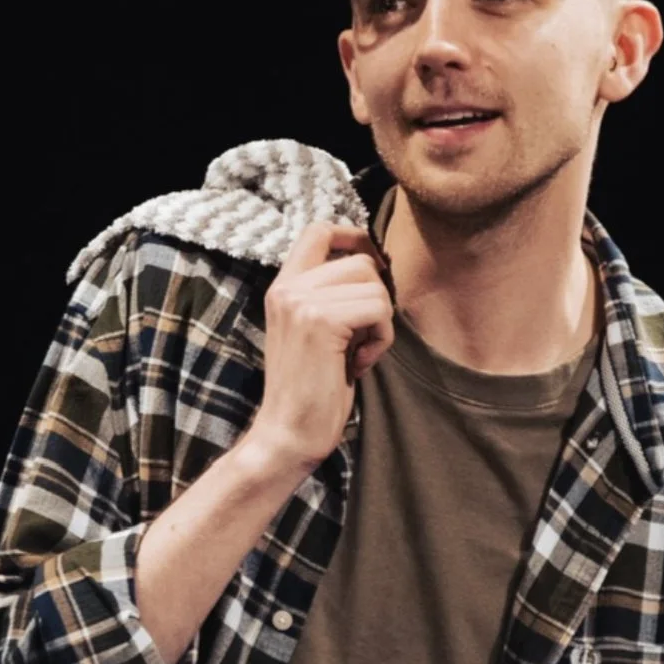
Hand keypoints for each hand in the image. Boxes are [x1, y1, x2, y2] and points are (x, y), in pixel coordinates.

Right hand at [252, 221, 395, 469]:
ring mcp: (300, 301)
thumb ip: (334, 297)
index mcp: (282, 287)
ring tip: (359, 353)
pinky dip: (381, 339)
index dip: (355, 237)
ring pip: (374, 284)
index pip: (319, 230)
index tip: (373, 266)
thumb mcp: (317, 332)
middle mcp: (287, 287)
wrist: (287, 433)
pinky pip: (378, 309)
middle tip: (363, 338)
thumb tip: (377, 267)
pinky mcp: (320, 321)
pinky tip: (360, 364)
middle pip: (361, 260)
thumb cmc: (311, 390)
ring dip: (381, 322)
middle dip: (377, 297)